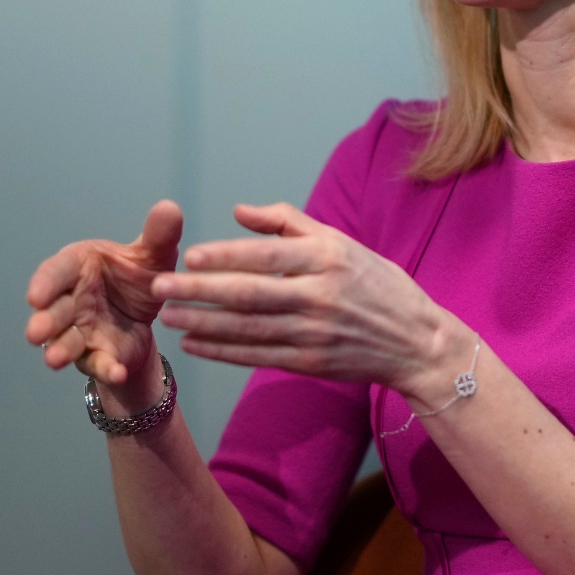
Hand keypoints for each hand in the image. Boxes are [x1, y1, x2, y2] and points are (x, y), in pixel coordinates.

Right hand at [25, 200, 182, 388]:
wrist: (150, 313)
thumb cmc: (137, 275)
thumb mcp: (153, 256)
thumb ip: (159, 235)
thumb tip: (169, 207)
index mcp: (79, 267)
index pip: (56, 272)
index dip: (45, 284)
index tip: (36, 296)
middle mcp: (72, 299)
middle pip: (53, 311)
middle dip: (44, 322)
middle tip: (36, 333)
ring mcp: (80, 330)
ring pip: (64, 342)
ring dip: (59, 350)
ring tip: (56, 359)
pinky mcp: (96, 355)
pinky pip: (97, 364)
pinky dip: (105, 369)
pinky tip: (117, 372)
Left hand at [155, 203, 466, 403]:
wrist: (416, 341)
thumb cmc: (376, 283)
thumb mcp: (343, 243)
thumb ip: (290, 222)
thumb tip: (239, 211)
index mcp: (328, 259)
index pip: (268, 256)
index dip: (227, 256)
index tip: (191, 256)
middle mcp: (320, 296)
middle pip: (249, 294)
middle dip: (199, 292)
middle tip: (159, 287)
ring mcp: (314, 333)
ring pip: (248, 329)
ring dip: (203, 324)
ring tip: (168, 317)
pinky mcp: (310, 362)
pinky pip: (257, 356)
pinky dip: (223, 351)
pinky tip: (194, 344)